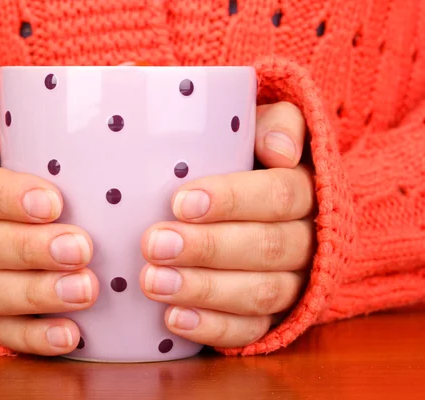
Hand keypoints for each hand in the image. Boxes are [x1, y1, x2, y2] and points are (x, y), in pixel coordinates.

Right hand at [0, 101, 98, 355]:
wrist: (0, 208)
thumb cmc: (17, 162)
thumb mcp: (0, 129)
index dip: (7, 198)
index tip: (54, 202)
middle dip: (30, 249)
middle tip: (81, 249)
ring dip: (37, 294)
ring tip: (85, 291)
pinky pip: (1, 332)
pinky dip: (34, 338)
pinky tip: (70, 335)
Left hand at [139, 101, 315, 348]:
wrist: (265, 207)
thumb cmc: (248, 160)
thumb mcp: (263, 127)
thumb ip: (275, 123)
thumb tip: (280, 150)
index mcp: (307, 190)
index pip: (280, 195)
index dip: (233, 200)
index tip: (181, 202)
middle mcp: (309, 240)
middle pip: (268, 248)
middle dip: (208, 248)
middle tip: (154, 244)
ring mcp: (294, 284)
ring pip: (261, 294)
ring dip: (205, 290)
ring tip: (154, 282)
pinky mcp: (274, 317)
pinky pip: (252, 331)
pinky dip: (213, 328)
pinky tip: (174, 319)